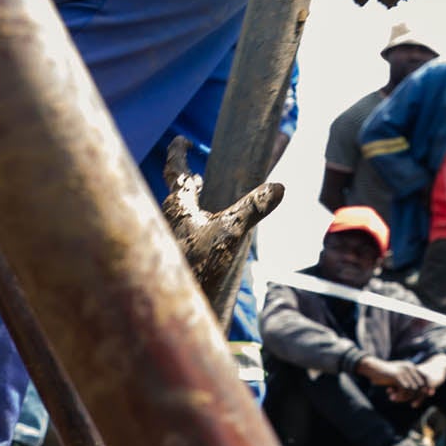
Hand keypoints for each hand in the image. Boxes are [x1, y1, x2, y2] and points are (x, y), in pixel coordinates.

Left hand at [158, 136, 283, 296]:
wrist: (174, 305)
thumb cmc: (196, 265)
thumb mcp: (231, 232)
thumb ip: (254, 208)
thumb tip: (278, 186)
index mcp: (177, 203)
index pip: (174, 169)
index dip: (178, 152)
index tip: (181, 141)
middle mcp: (167, 218)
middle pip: (176, 192)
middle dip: (187, 182)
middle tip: (195, 176)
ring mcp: (168, 239)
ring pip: (178, 215)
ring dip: (190, 205)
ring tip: (200, 202)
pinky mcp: (173, 258)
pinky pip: (182, 235)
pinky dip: (192, 228)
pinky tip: (202, 241)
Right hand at [357, 355, 429, 397]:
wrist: (371, 368)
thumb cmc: (383, 374)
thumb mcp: (396, 378)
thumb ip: (405, 383)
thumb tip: (413, 395)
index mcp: (411, 367)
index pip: (426, 378)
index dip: (429, 387)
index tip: (429, 395)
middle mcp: (410, 368)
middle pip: (421, 386)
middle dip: (419, 397)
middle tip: (414, 405)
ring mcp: (404, 371)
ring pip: (413, 390)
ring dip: (405, 398)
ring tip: (395, 399)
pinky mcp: (397, 376)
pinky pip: (404, 390)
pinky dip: (400, 396)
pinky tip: (391, 397)